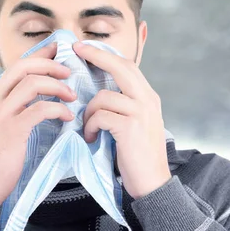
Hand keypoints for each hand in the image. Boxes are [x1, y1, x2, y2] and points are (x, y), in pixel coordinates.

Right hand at [0, 42, 76, 207]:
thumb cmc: (0, 158)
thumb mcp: (4, 126)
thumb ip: (17, 108)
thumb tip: (40, 96)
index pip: (18, 66)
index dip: (40, 55)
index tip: (58, 51)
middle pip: (24, 66)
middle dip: (50, 65)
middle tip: (69, 72)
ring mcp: (2, 114)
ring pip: (33, 83)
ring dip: (58, 86)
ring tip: (72, 97)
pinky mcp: (13, 129)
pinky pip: (40, 109)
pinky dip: (58, 109)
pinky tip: (67, 117)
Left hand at [73, 42, 170, 199]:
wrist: (153, 182)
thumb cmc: (139, 156)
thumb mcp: (137, 124)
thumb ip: (125, 105)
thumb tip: (99, 93)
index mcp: (149, 97)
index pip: (128, 66)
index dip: (107, 55)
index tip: (86, 47)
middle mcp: (148, 100)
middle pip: (121, 67)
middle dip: (96, 56)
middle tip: (76, 49)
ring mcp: (140, 112)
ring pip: (103, 97)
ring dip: (89, 113)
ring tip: (88, 129)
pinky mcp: (130, 127)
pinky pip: (100, 116)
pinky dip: (90, 127)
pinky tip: (91, 138)